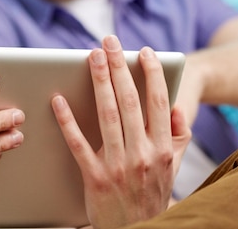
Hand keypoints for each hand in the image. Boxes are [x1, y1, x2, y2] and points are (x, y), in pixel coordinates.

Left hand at [51, 35, 190, 228]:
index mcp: (163, 149)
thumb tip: (176, 108)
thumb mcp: (174, 168)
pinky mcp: (94, 179)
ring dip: (99, 82)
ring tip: (92, 56)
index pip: (159, 102)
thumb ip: (179, 137)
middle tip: (109, 42)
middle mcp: (142, 154)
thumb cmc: (152, 195)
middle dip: (119, 67)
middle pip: (129, 101)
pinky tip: (59, 100)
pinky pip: (78, 144)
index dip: (152, 73)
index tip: (144, 51)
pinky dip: (68, 121)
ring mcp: (117, 166)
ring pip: (106, 114)